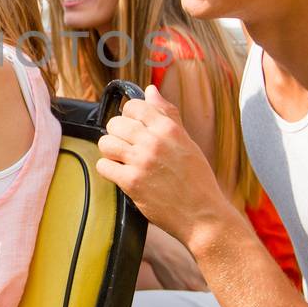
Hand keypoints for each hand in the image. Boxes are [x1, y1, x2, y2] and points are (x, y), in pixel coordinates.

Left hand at [95, 84, 232, 248]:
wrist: (203, 215)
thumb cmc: (197, 179)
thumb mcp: (187, 141)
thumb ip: (167, 114)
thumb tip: (150, 90)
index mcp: (169, 129)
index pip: (134, 106)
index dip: (129, 115)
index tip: (133, 127)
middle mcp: (154, 141)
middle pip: (115, 123)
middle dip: (117, 134)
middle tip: (127, 147)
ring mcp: (141, 162)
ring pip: (106, 143)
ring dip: (110, 151)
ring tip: (122, 160)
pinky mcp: (131, 183)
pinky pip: (104, 166)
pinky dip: (108, 170)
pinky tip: (121, 174)